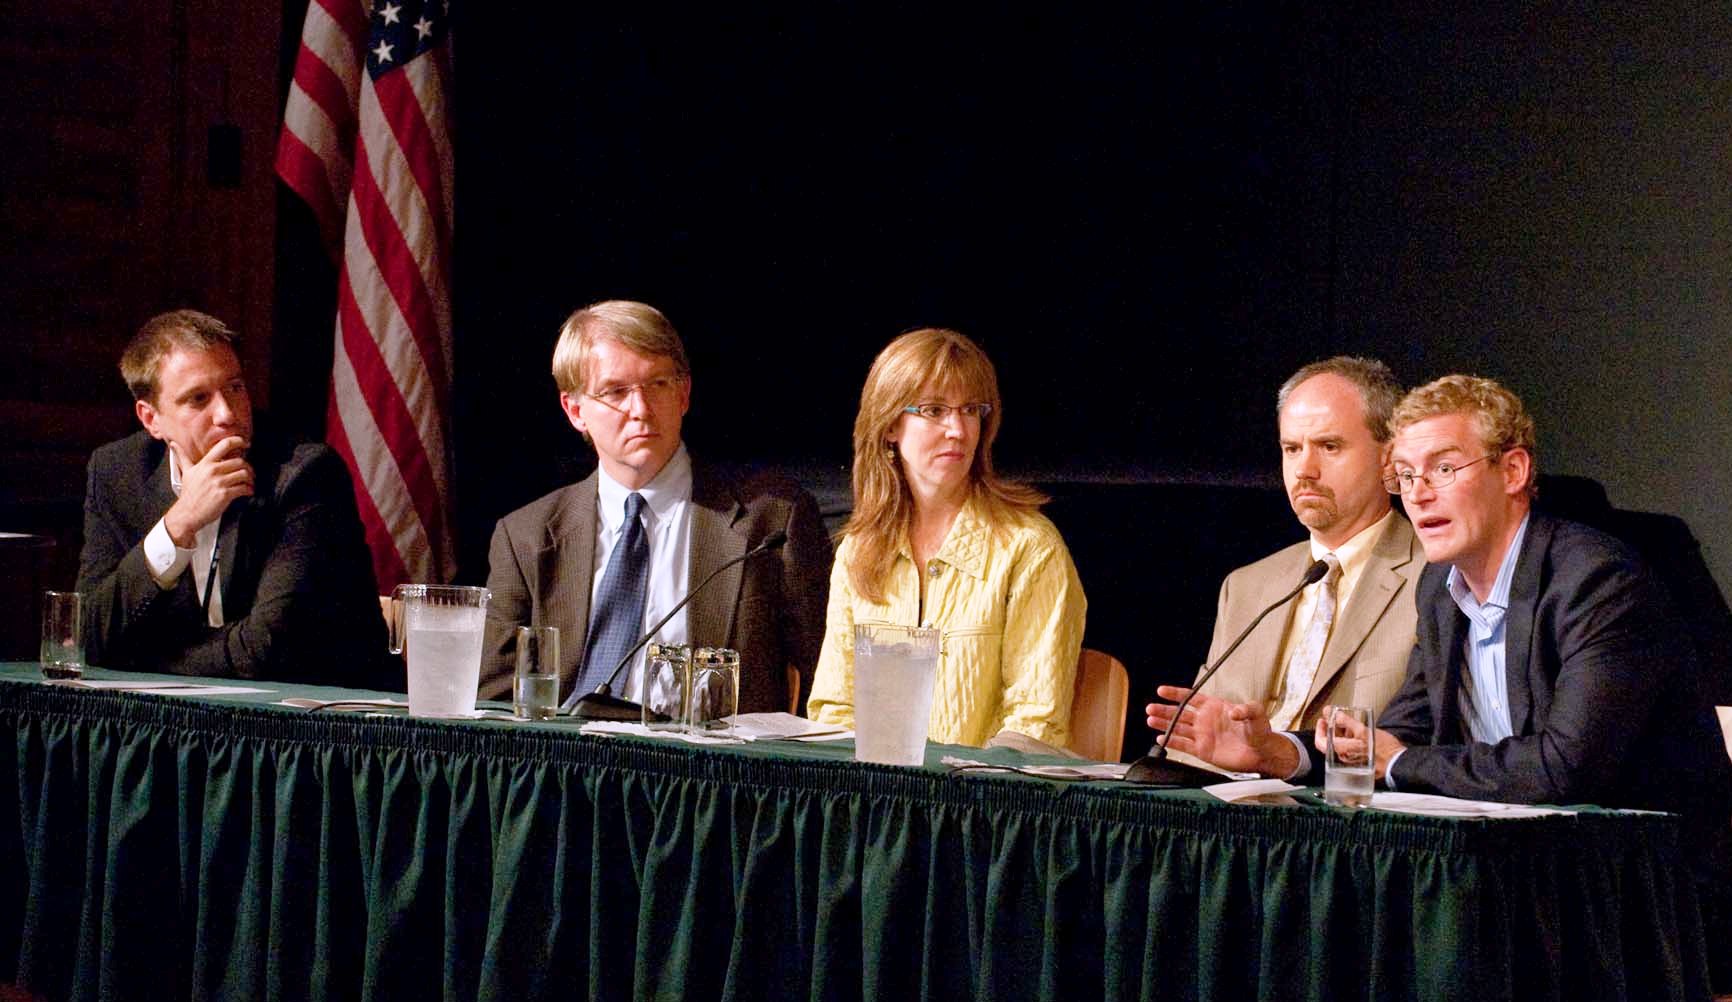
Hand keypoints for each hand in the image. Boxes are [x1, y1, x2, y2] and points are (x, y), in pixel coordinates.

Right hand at [163, 437, 252, 545]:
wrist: (187, 513)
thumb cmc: (189, 494)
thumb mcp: (186, 472)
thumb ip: (182, 457)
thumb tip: (173, 445)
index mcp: (205, 463)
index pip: (225, 444)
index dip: (238, 441)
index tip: (245, 444)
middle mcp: (213, 470)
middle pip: (240, 461)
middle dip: (248, 467)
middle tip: (249, 473)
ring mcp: (219, 482)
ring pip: (244, 474)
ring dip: (250, 479)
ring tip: (249, 483)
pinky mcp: (225, 494)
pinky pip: (244, 488)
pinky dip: (249, 489)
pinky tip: (248, 491)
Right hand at [1144, 685, 1297, 776]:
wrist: (1262, 753)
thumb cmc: (1260, 731)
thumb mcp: (1257, 713)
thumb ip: (1246, 709)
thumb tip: (1234, 712)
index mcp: (1214, 707)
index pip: (1191, 698)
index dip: (1176, 694)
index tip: (1162, 690)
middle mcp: (1205, 720)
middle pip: (1180, 713)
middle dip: (1164, 710)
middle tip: (1151, 708)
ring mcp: (1203, 735)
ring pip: (1178, 728)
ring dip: (1164, 724)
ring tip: (1150, 720)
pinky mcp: (1203, 751)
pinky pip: (1183, 745)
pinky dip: (1172, 742)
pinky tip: (1161, 737)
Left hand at [1311, 707, 1404, 780]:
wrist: (1397, 762)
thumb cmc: (1382, 749)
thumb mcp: (1364, 731)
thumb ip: (1347, 722)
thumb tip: (1334, 714)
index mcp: (1342, 751)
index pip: (1321, 742)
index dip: (1319, 729)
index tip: (1322, 719)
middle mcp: (1345, 758)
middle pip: (1330, 743)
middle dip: (1330, 728)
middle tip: (1332, 718)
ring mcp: (1353, 761)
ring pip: (1340, 745)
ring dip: (1340, 733)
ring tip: (1346, 723)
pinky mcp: (1361, 761)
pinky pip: (1350, 749)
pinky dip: (1349, 739)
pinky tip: (1356, 732)